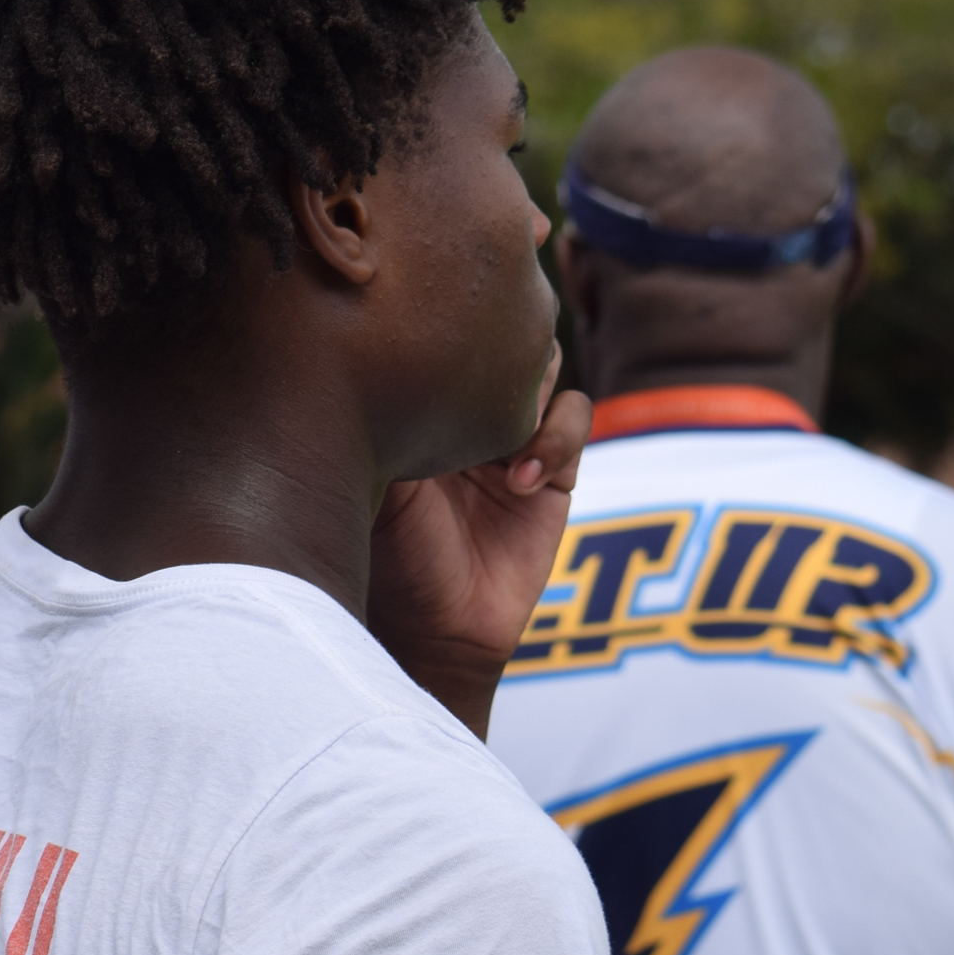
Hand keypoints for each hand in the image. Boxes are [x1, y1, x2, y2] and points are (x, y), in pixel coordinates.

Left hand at [367, 347, 589, 736]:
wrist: (437, 630)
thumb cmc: (391, 560)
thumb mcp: (379, 486)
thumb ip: (391, 424)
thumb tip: (392, 365)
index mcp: (417, 405)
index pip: (442, 337)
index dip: (452, 324)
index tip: (442, 334)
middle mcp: (464, 414)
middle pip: (499, 339)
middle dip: (498, 347)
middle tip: (478, 378)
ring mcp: (512, 438)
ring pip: (543, 367)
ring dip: (528, 390)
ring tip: (498, 442)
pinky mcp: (556, 468)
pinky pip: (574, 418)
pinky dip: (556, 437)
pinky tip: (521, 481)